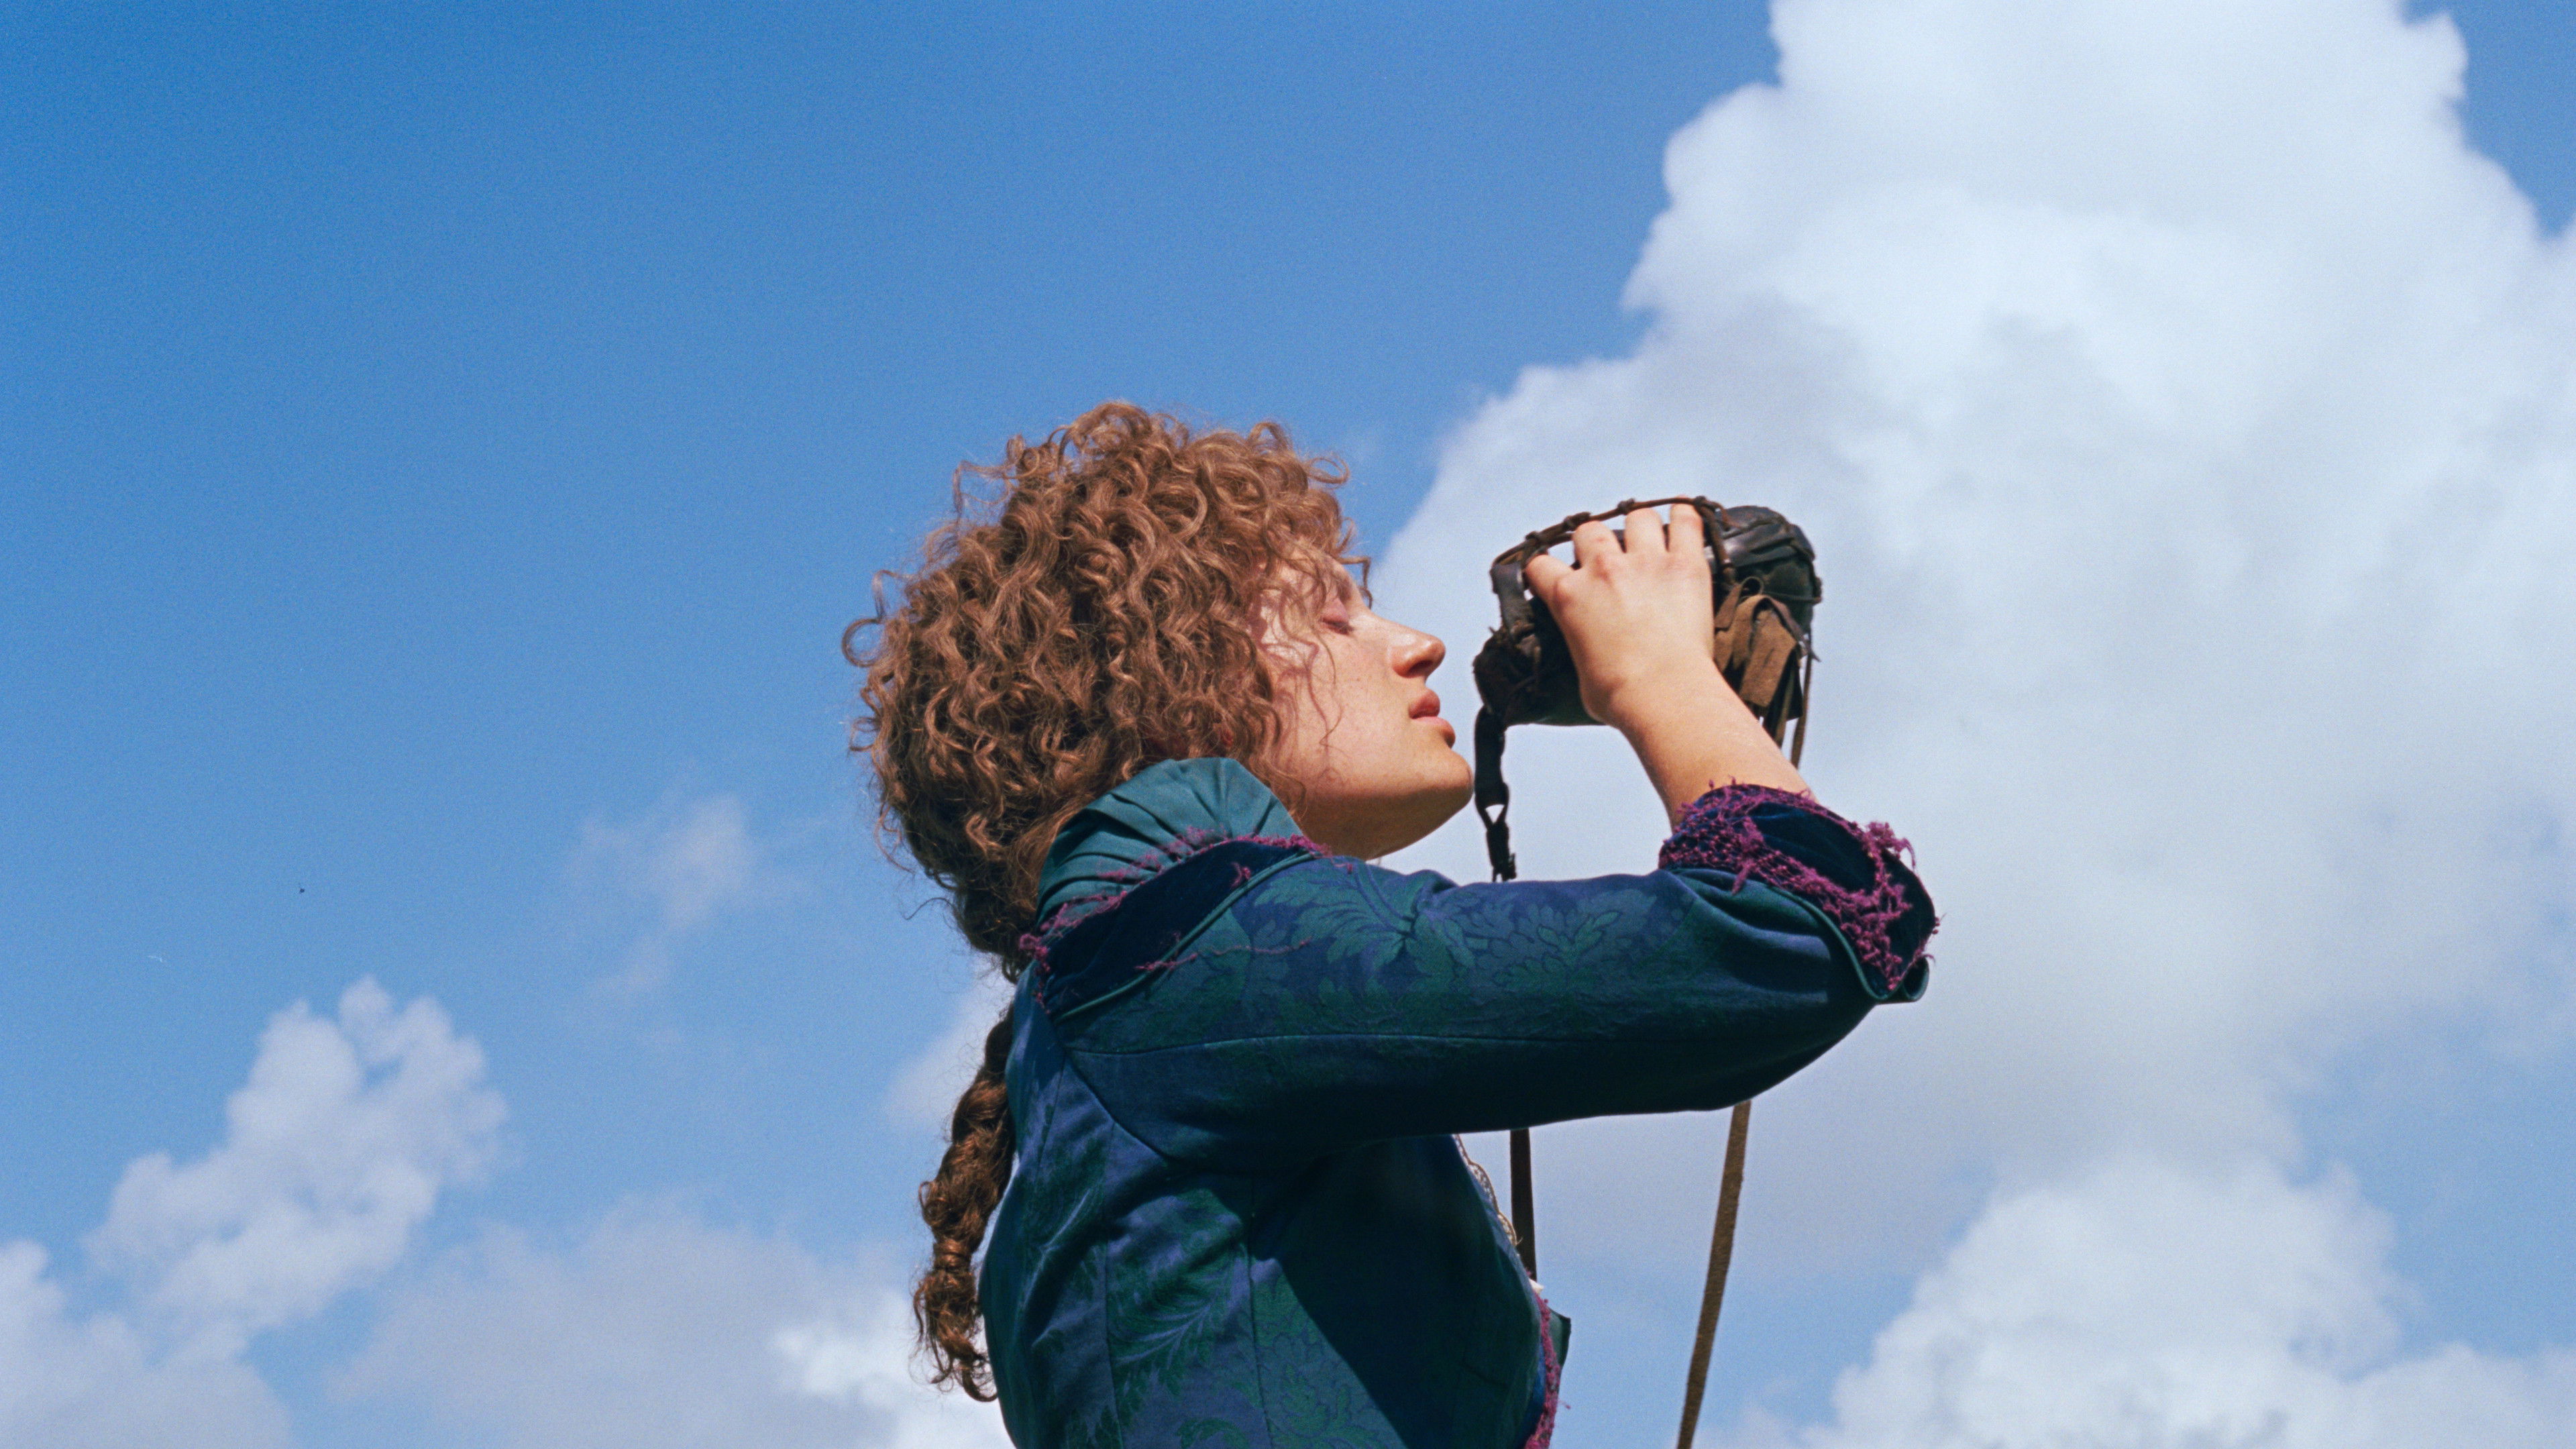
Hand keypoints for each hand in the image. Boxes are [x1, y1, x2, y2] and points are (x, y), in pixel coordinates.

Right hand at [1520, 504, 1719, 730]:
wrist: (1664, 695)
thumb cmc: (1623, 695)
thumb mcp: (1580, 671)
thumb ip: (1579, 645)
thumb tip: (1588, 651)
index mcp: (1569, 597)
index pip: (1540, 566)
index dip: (1545, 570)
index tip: (1553, 575)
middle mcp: (1603, 570)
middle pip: (1590, 531)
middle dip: (1595, 542)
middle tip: (1607, 559)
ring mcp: (1646, 563)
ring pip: (1637, 517)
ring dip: (1640, 527)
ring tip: (1648, 540)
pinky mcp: (1684, 565)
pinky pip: (1686, 521)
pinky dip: (1684, 517)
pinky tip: (1682, 518)